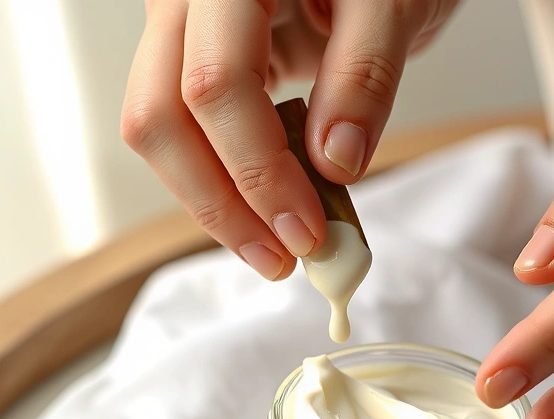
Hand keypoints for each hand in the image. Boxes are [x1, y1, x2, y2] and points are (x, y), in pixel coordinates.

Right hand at [122, 0, 455, 278]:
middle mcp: (186, 1)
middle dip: (219, 203)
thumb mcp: (393, 4)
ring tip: (274, 249)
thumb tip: (333, 161)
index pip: (215, 86)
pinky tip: (263, 213)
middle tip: (282, 259)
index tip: (308, 230)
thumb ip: (363, 74)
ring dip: (213, 202)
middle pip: (160, 117)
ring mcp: (185, 30)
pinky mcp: (201, 59)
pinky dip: (222, 178)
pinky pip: (187, 128)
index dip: (258, 170)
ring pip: (161, 130)